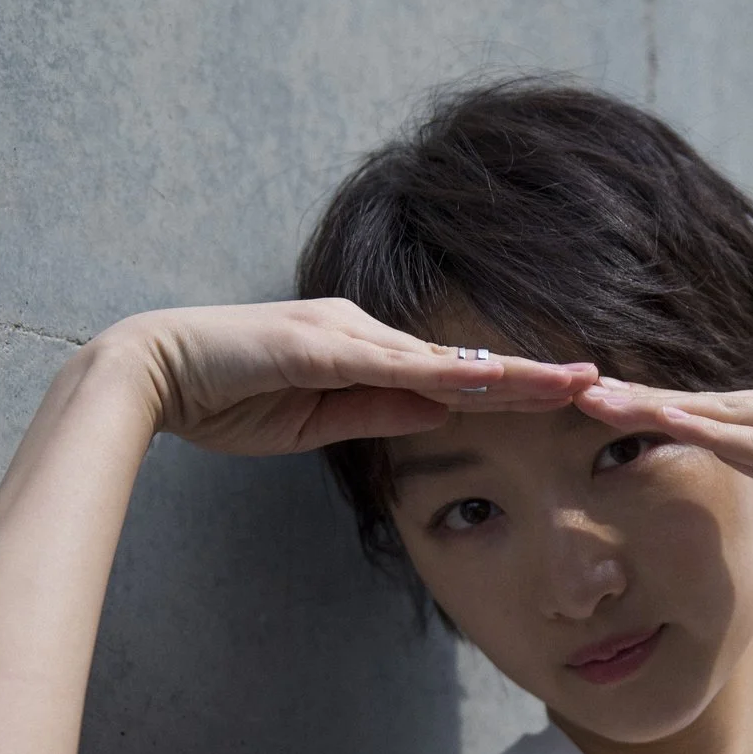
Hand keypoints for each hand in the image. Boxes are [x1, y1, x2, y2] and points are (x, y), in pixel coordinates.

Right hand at [102, 298, 595, 456]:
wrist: (152, 371)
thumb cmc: (226, 396)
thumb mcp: (318, 420)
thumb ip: (378, 414)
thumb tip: (440, 417)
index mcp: (365, 351)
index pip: (454, 376)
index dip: (513, 387)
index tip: (567, 397)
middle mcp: (365, 333)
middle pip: (466, 361)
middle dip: (535, 375)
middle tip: (601, 381)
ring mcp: (346, 334)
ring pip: (446, 360)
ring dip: (512, 374)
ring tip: (572, 382)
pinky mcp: (322, 346)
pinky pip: (397, 366)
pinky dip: (447, 377)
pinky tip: (490, 386)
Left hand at [575, 378, 752, 578]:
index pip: (721, 407)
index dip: (661, 405)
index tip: (605, 402)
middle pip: (712, 399)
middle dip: (643, 396)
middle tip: (579, 388)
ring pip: (729, 414)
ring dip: (663, 409)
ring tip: (604, 403)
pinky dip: (719, 436)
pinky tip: (676, 427)